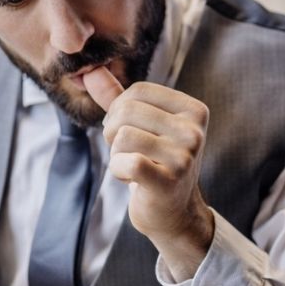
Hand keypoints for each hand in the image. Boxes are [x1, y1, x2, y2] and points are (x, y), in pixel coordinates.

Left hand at [82, 67, 214, 280]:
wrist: (173, 213)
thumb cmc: (156, 165)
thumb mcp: (142, 127)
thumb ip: (117, 98)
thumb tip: (91, 72)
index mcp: (194, 110)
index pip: (138, 91)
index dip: (119, 110)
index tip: (128, 132)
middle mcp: (194, 130)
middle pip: (128, 111)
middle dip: (114, 132)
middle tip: (126, 152)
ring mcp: (185, 156)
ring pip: (123, 136)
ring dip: (116, 153)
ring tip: (132, 165)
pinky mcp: (169, 180)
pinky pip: (126, 161)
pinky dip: (118, 170)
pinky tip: (131, 179)